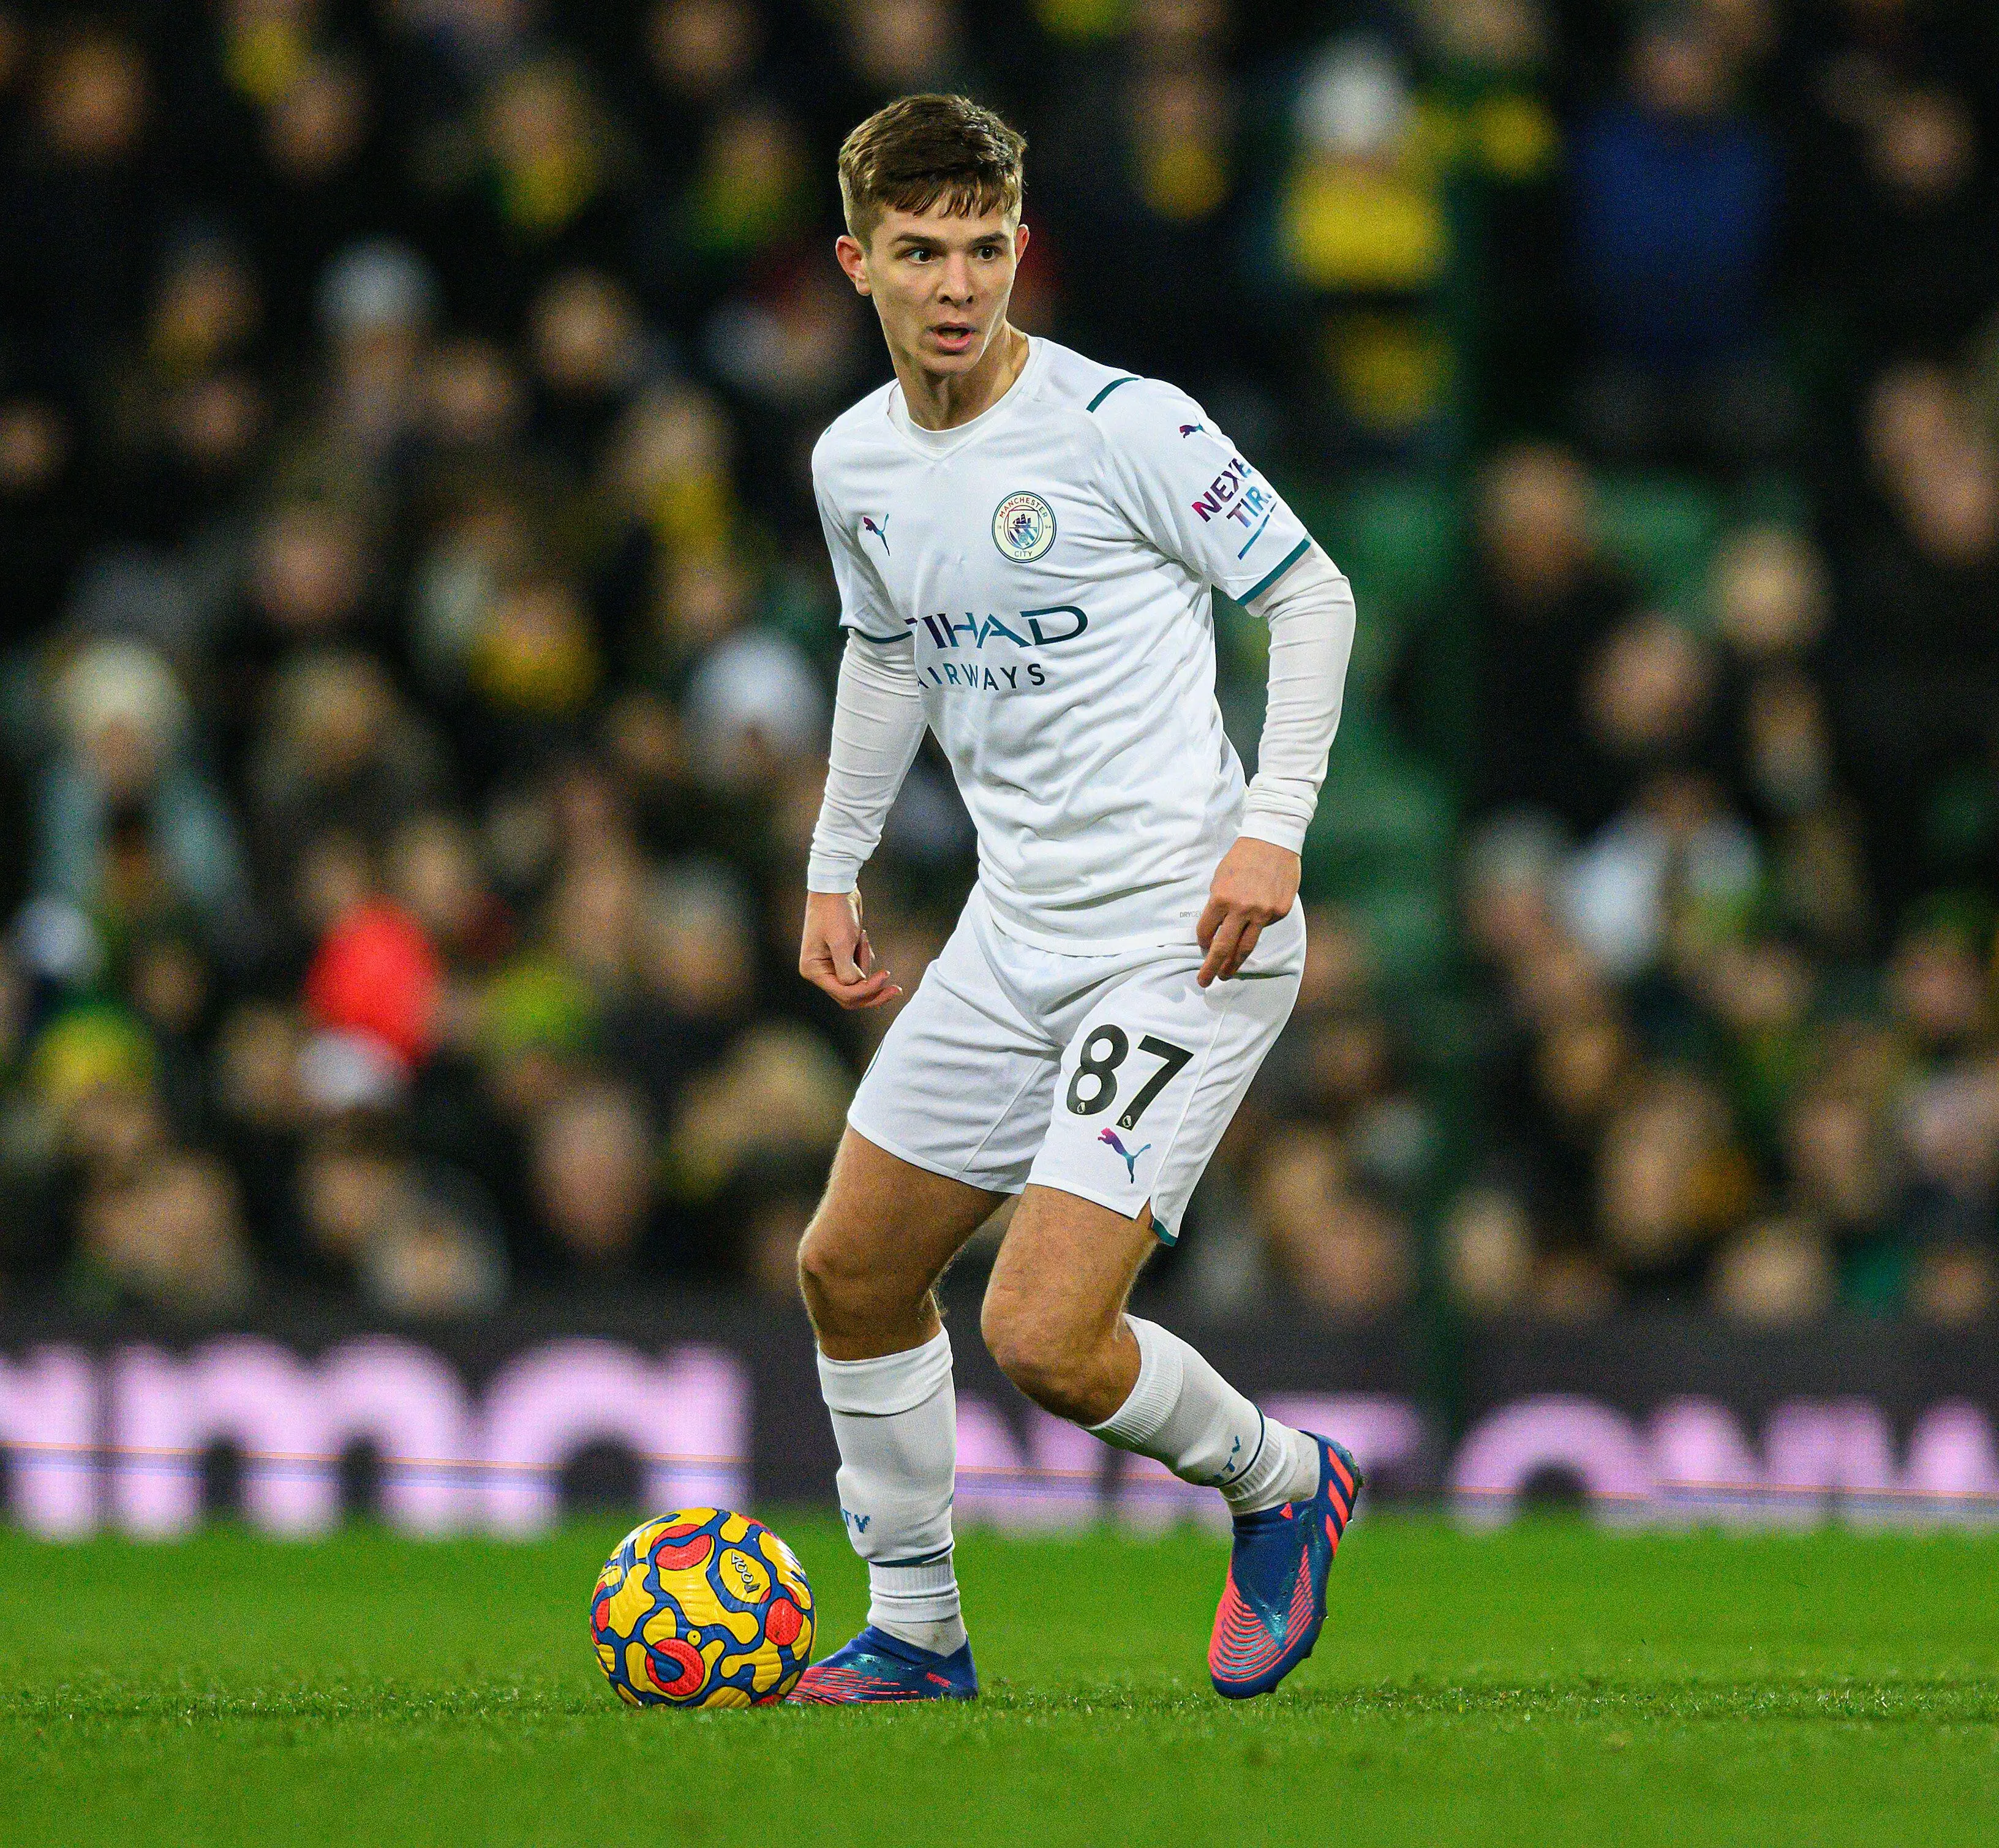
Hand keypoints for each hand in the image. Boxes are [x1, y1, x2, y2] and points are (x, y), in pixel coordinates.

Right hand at [800, 888, 903, 1009]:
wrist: (836, 888)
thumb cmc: (835, 912)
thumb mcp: (842, 943)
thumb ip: (848, 972)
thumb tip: (858, 986)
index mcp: (814, 970)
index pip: (844, 993)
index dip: (867, 990)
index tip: (886, 977)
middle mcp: (820, 971)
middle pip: (851, 996)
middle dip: (873, 991)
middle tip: (896, 989)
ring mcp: (831, 965)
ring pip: (857, 984)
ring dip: (867, 965)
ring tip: (862, 938)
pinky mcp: (842, 957)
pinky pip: (860, 969)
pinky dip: (866, 959)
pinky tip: (862, 938)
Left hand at [1196, 837, 1299, 986]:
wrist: (1273, 841)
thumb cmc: (1242, 857)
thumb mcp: (1221, 878)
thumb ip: (1218, 904)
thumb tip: (1216, 927)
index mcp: (1221, 899)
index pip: (1206, 931)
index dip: (1202, 942)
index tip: (1202, 948)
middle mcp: (1242, 909)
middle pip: (1224, 948)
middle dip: (1212, 967)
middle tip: (1205, 981)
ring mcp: (1263, 913)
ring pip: (1246, 947)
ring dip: (1235, 964)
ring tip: (1227, 974)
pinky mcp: (1280, 912)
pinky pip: (1265, 927)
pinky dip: (1257, 928)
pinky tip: (1257, 921)